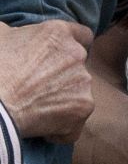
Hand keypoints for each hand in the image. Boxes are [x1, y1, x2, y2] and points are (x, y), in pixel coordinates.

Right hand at [0, 20, 92, 141]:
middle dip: (65, 77)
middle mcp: (76, 53)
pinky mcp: (83, 106)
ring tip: (38, 111)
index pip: (83, 35)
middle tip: (41, 90)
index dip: (74, 47)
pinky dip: (62, 130)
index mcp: (59, 33)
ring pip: (78, 93)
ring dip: (64, 102)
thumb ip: (12, 32)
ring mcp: (82, 80)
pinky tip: (43, 131)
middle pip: (79, 66)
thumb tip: (9, 34)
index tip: (63, 60)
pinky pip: (75, 122)